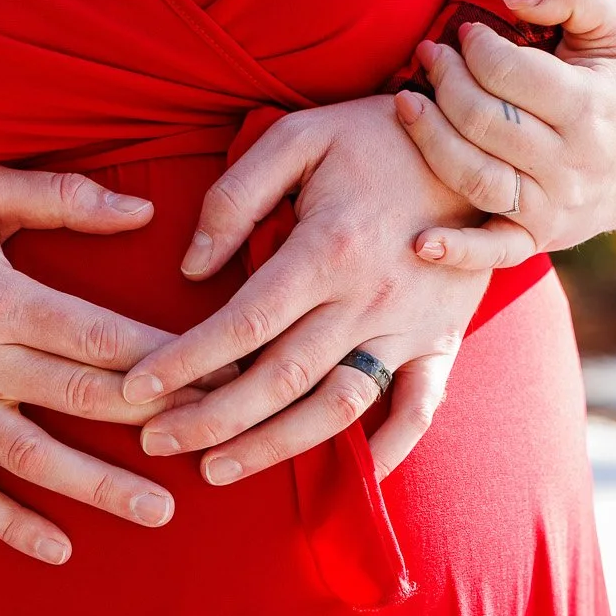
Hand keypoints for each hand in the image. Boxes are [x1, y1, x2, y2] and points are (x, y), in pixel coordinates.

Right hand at [0, 164, 202, 564]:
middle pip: (82, 399)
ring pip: (33, 457)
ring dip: (99, 487)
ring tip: (160, 511)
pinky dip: (9, 524)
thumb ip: (63, 200)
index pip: (102, 336)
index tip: (223, 372)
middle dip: (154, 424)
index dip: (166, 358)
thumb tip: (145, 212)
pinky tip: (59, 548)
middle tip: (215, 443)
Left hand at [115, 96, 490, 483]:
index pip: (242, 324)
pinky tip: (348, 479)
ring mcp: (411, 326)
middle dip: (210, 419)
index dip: (184, 362)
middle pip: (279, 379)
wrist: (478, 142)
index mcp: (328, 248)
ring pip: (337, 406)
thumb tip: (191, 268)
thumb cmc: (373, 136)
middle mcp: (369, 297)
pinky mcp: (443, 340)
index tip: (137, 389)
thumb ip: (236, 196)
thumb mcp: (298, 137)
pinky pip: (420, 409)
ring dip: (275, 447)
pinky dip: (389, 451)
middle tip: (156, 441)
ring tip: (218, 469)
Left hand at [395, 0, 615, 271]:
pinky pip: (495, 253)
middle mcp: (571, 163)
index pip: (508, 73)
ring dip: (428, 140)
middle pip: (483, 121)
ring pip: (475, 178)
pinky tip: (419, 244)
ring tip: (406, 103)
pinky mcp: (539, 238)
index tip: (464, 35)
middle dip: (445, 82)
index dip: (474, 47)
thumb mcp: (614, 25)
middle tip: (430, 57)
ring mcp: (553, 206)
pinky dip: (456, 252)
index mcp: (590, 106)